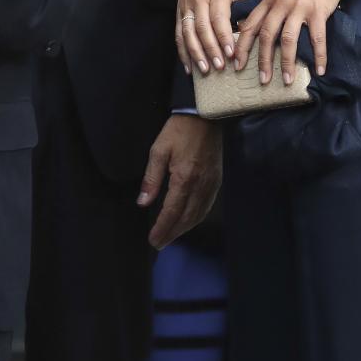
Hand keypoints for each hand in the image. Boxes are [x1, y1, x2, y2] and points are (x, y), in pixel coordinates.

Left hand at [137, 115, 221, 249]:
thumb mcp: (158, 150)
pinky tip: (189, 221)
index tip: (154, 240)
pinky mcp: (217, 181)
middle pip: (186, 218)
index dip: (163, 228)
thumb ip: (151, 179)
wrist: (205, 117)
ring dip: (184, 229)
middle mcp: (200, 185)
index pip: (172, 211)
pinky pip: (207, 206)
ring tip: (171, 236)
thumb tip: (143, 203)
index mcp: (184, 178)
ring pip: (198, 214)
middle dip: (172, 233)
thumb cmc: (178, 131)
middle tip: (160, 243)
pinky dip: (197, 218)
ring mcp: (211, 184)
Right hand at [177, 0, 245, 75]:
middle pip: (203, 28)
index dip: (223, 37)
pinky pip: (179, 34)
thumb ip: (241, 9)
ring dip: (195, 53)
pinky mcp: (178, 11)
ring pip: (189, 33)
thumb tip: (249, 34)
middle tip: (219, 67)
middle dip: (210, 49)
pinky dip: (182, 51)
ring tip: (204, 70)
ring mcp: (186, 6)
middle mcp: (199, 0)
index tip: (231, 53)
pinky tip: (189, 66)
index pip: (219, 18)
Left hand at [234, 0, 351, 83]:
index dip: (242, 47)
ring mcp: (300, 7)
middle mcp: (281, 3)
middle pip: (267, 36)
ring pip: (289, 40)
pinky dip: (318, 56)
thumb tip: (258, 33)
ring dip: (287, 63)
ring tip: (287, 80)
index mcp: (269, 0)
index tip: (237, 65)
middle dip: (263, 61)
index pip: (250, 26)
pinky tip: (319, 70)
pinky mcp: (319, 11)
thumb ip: (270, 10)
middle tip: (262, 80)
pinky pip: (317, 38)